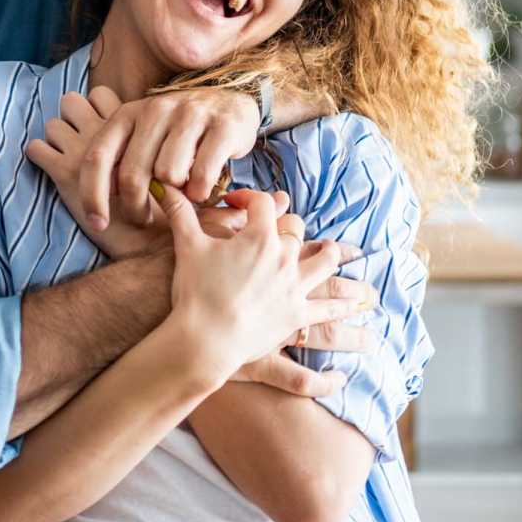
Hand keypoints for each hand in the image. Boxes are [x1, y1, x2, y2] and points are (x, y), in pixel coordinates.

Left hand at [28, 85, 263, 233]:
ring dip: (175, 196)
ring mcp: (191, 114)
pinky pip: (201, 175)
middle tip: (144, 218)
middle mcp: (156, 108)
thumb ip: (120, 159)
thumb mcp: (143, 137)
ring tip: (181, 193)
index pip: (97, 156)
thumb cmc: (178, 132)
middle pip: (132, 173)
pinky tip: (201, 191)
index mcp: (128, 113)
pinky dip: (200, 192)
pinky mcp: (223, 126)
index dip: (92, 194)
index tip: (98, 223)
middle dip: (135, 206)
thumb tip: (100, 198)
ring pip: (168, 175)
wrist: (232, 101)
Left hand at [28, 86, 164, 258]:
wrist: (156, 242)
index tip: (101, 130)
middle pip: (70, 102)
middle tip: (81, 141)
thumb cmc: (167, 205)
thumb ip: (150, 144)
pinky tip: (53, 169)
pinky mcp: (66, 173)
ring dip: (57, 139)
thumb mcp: (163, 164)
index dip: (95, 108)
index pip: (99, 94)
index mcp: (132, 122)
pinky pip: (37, 151)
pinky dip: (39, 157)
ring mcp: (83, 150)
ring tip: (69, 158)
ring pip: (52, 124)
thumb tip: (134, 132)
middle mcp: (105, 130)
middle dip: (71, 118)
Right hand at [153, 183, 356, 387]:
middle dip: (291, 225)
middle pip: (297, 230)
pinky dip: (342, 309)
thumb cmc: (195, 290)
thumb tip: (165, 185)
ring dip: (330, 256)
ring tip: (335, 252)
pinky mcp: (296, 317)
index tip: (234, 202)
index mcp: (259, 237)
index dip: (249, 197)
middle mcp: (284, 259)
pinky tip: (355, 307)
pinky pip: (327, 312)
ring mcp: (294, 288)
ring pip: (324, 264)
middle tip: (285, 226)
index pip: (263, 204)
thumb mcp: (187, 244)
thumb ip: (180, 211)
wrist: (204, 336)